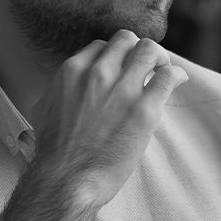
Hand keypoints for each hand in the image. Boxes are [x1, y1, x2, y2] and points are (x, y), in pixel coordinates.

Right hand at [31, 30, 188, 209]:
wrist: (66, 179)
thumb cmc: (54, 152)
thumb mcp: (44, 109)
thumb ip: (58, 90)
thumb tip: (66, 87)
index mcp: (73, 71)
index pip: (102, 46)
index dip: (115, 56)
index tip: (121, 68)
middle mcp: (98, 73)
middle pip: (127, 40)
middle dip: (137, 50)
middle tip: (145, 66)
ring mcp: (123, 89)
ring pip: (150, 50)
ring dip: (158, 58)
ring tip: (162, 71)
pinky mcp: (144, 109)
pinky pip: (169, 76)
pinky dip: (176, 75)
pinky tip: (176, 82)